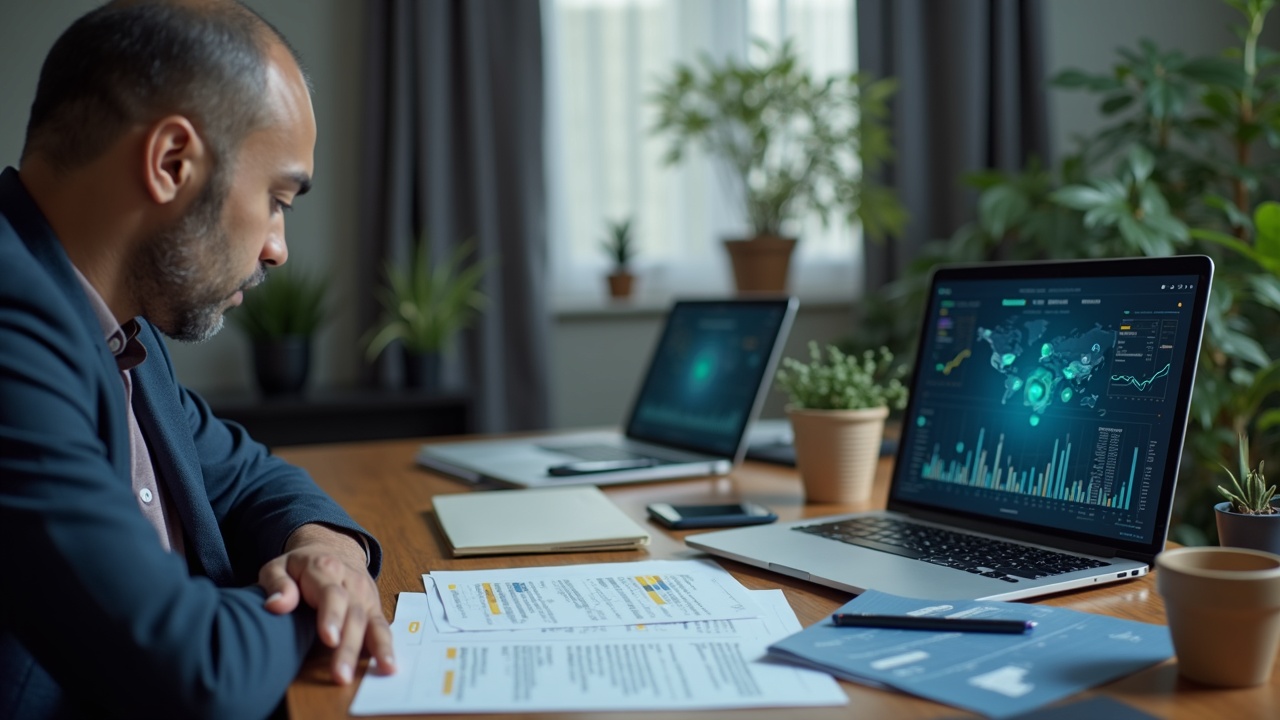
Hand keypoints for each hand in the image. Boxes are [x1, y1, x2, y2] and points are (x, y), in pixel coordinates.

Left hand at [258, 524, 395, 683]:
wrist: (333, 548)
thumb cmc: (301, 566)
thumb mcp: (279, 566)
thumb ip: (277, 584)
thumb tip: (276, 605)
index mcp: (325, 569)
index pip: (331, 594)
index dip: (332, 616)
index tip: (330, 638)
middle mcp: (351, 582)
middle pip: (354, 614)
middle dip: (349, 646)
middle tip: (342, 673)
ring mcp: (366, 596)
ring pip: (371, 622)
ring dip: (376, 648)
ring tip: (381, 669)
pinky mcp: (374, 608)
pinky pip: (382, 627)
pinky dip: (387, 646)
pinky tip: (389, 665)